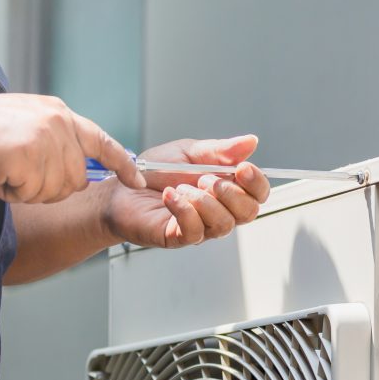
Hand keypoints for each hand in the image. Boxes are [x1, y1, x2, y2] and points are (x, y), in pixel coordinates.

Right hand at [0, 89, 143, 201]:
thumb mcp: (27, 126)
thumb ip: (56, 142)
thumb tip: (78, 172)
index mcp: (60, 114)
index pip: (103, 142)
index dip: (123, 165)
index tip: (138, 182)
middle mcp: (59, 122)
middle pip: (76, 179)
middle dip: (48, 187)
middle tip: (17, 171)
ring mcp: (45, 137)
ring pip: (55, 190)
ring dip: (27, 190)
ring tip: (4, 167)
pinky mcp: (28, 155)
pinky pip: (32, 193)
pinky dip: (11, 192)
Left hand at [102, 135, 269, 247]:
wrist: (121, 188)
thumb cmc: (155, 172)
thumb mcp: (189, 152)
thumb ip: (220, 150)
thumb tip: (251, 141)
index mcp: (227, 189)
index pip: (258, 193)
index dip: (257, 183)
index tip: (242, 168)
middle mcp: (220, 211)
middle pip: (249, 212)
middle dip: (231, 192)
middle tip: (205, 178)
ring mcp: (202, 227)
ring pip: (224, 224)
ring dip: (204, 201)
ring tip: (182, 187)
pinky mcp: (181, 237)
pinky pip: (195, 230)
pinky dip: (184, 209)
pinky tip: (170, 195)